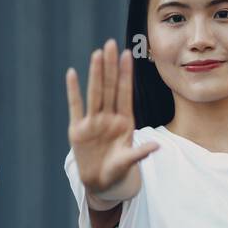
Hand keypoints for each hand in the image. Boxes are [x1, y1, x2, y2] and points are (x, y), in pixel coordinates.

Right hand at [65, 38, 158, 196]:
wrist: (101, 183)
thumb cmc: (118, 171)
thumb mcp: (129, 162)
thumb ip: (140, 153)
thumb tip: (155, 146)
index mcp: (124, 122)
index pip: (124, 93)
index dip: (125, 74)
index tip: (128, 55)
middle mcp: (108, 118)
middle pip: (109, 87)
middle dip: (110, 66)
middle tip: (111, 43)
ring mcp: (93, 122)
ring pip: (94, 93)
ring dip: (95, 74)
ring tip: (97, 53)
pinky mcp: (78, 130)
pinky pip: (75, 106)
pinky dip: (73, 91)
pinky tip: (72, 73)